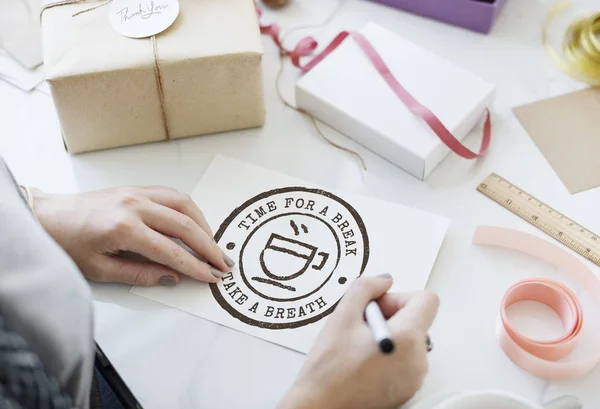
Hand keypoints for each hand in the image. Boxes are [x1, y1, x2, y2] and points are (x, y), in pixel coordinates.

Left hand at [31, 186, 232, 285]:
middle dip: (208, 246)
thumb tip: (172, 277)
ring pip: (183, 204)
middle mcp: (134, 206)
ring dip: (203, 224)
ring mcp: (136, 193)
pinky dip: (188, 209)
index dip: (194, 266)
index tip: (211, 276)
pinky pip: (172, 195)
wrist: (46, 217)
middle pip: (184, 225)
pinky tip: (194, 223)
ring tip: (212, 244)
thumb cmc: (67, 244)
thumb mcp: (100, 269)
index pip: (171, 251)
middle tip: (222, 262)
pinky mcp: (136, 188)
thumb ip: (140, 274)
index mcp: (124, 228)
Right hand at [278, 275, 438, 408]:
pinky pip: (406, 361)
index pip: (427, 300)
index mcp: (407, 339)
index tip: (378, 307)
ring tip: (358, 347)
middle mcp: (418, 360)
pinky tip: (363, 362)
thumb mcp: (342, 316)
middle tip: (360, 327)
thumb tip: (383, 281)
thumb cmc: (328, 368)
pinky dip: (389, 355)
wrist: (321, 406)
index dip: (400, 297)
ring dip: (389, 335)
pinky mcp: (407, 390)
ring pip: (410, 340)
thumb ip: (365, 288)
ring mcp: (414, 378)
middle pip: (417, 320)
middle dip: (390, 316)